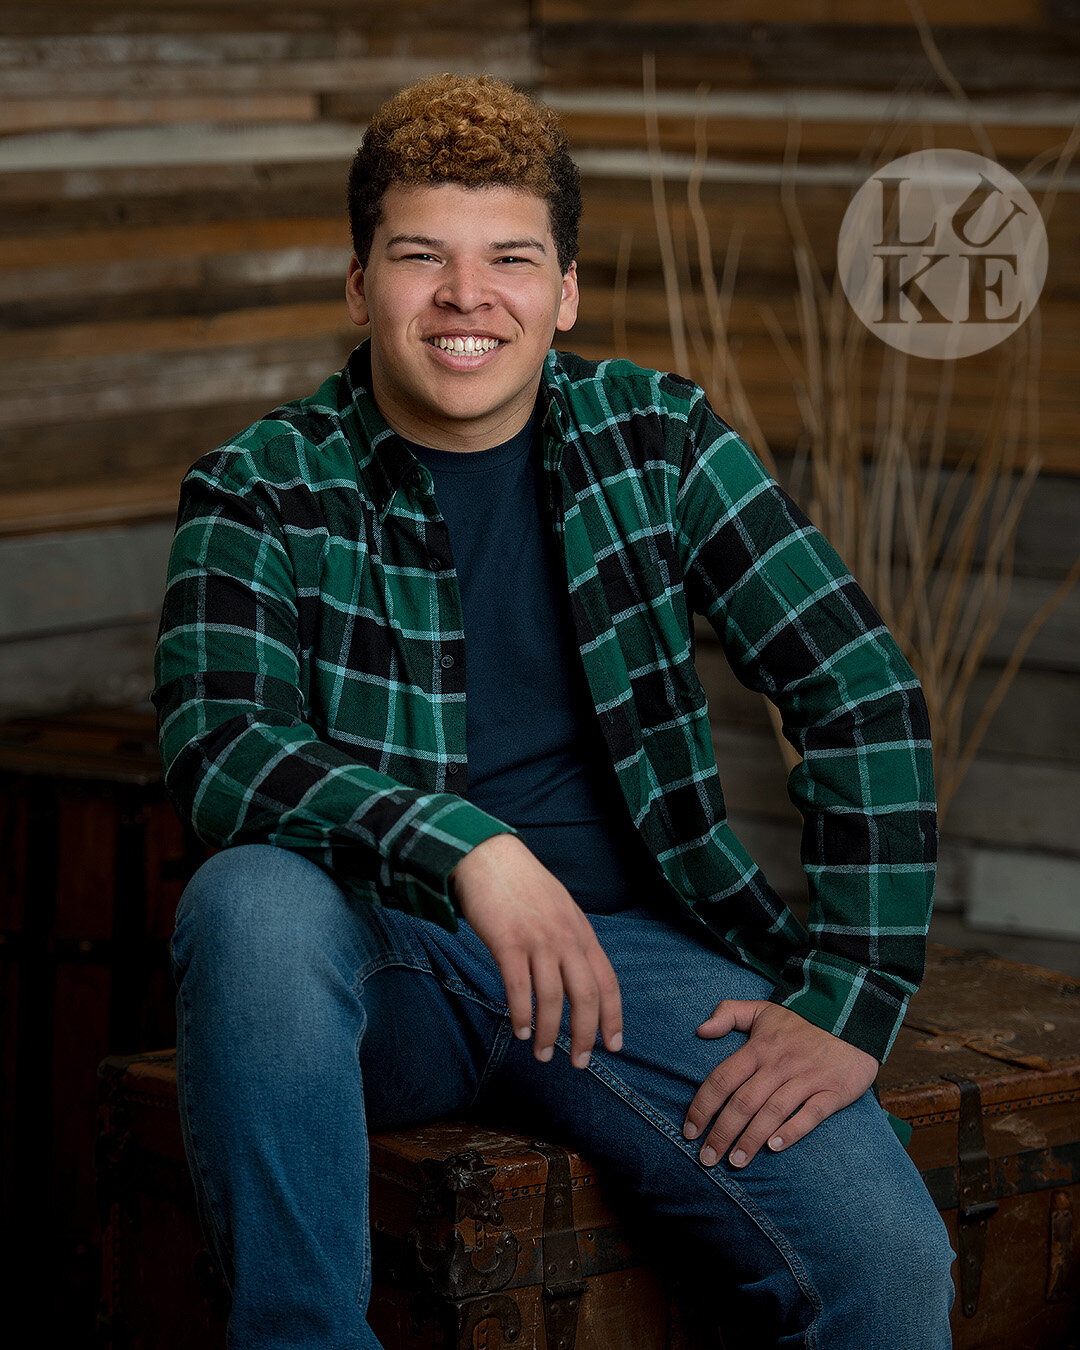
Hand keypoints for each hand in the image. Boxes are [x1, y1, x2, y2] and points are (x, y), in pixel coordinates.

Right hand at [450, 833, 622, 1069]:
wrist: (488, 856)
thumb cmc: (522, 885)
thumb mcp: (560, 908)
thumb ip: (571, 939)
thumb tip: (579, 977)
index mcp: (581, 931)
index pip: (607, 981)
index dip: (613, 1017)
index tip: (613, 1045)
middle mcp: (565, 937)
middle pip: (586, 995)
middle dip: (584, 1035)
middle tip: (579, 1062)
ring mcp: (538, 939)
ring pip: (552, 998)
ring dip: (549, 1032)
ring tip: (543, 1054)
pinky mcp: (508, 942)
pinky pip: (519, 987)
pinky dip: (522, 1014)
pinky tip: (520, 1030)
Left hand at [681, 999, 877, 1168]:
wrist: (851, 1021)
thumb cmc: (800, 1023)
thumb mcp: (762, 1010)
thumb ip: (728, 1013)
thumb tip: (700, 1030)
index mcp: (759, 1047)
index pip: (723, 1079)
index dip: (703, 1106)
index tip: (689, 1131)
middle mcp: (779, 1064)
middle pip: (744, 1102)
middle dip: (722, 1133)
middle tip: (707, 1158)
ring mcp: (806, 1078)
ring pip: (773, 1112)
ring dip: (752, 1139)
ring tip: (735, 1162)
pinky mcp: (832, 1091)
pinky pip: (810, 1114)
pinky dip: (792, 1131)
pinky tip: (774, 1148)